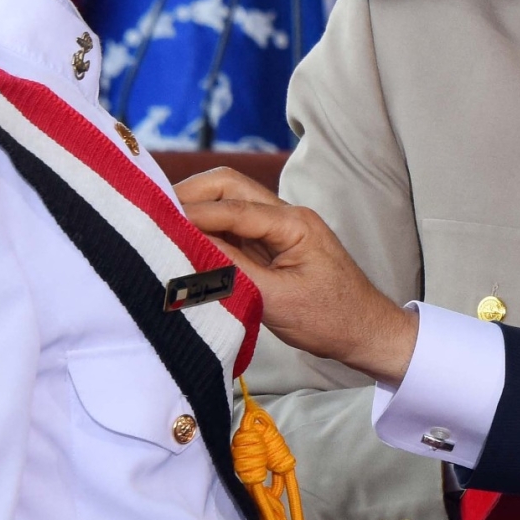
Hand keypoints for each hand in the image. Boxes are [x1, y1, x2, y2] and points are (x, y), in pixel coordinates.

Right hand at [178, 168, 417, 382]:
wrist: (367, 333)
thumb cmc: (332, 319)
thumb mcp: (276, 300)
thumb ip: (232, 271)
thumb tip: (189, 247)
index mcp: (294, 223)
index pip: (233, 208)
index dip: (192, 212)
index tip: (155, 218)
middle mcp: (287, 216)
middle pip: (230, 187)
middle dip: (190, 194)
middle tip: (153, 211)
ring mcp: (280, 229)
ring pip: (229, 204)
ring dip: (197, 211)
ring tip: (162, 225)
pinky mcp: (273, 246)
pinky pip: (234, 229)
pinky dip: (208, 231)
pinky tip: (185, 243)